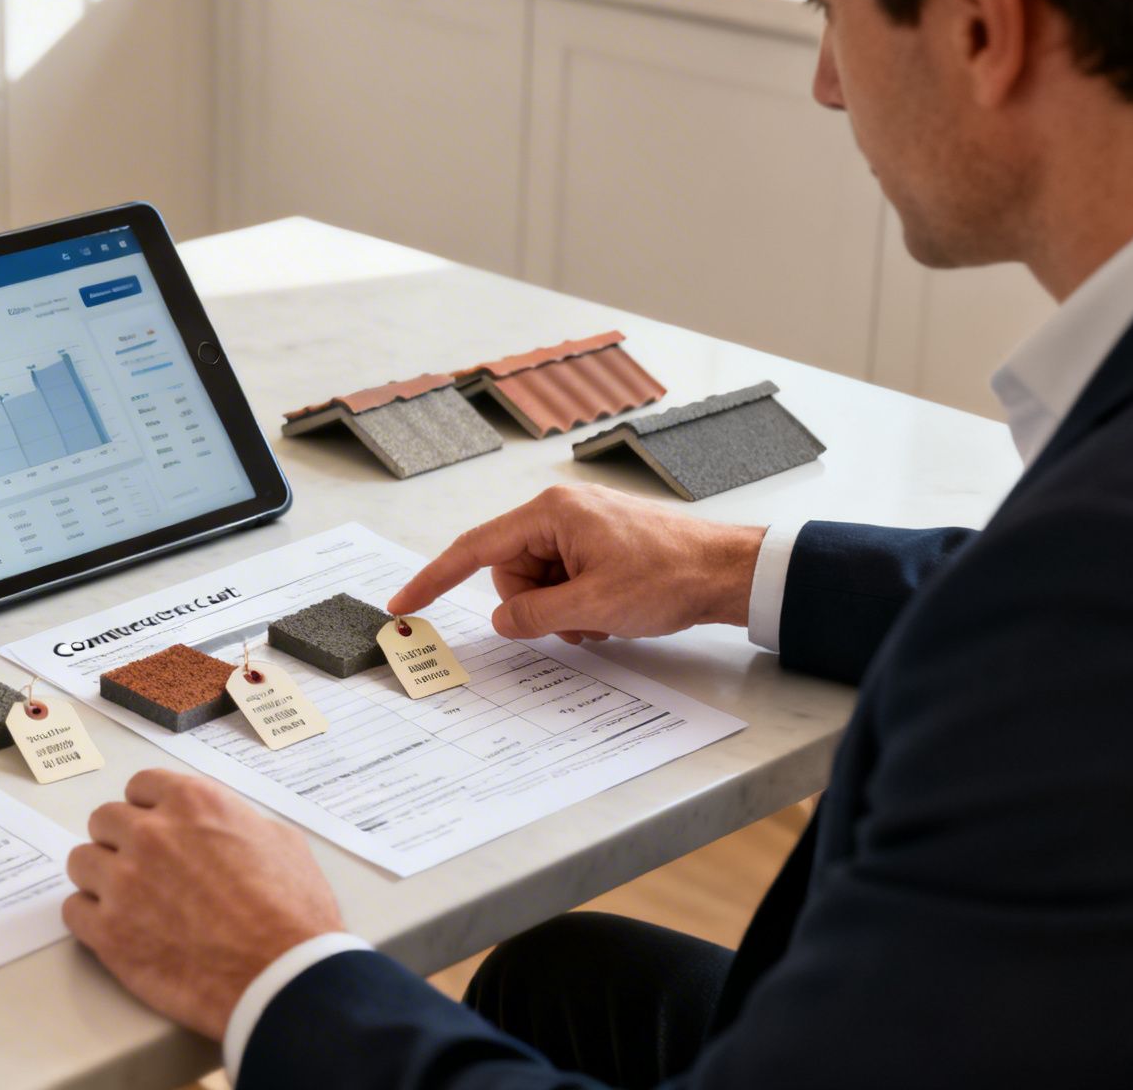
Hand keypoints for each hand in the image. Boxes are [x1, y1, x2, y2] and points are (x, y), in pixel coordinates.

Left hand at [65, 769, 344, 1038]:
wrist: (282, 976)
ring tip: (125, 898)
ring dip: (100, 876)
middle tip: (140, 866)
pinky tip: (115, 927)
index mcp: (192, 803)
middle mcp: (151, 834)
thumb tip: (222, 829)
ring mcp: (124, 883)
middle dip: (121, 840)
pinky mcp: (109, 933)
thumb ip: (235, 822)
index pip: (141, 787)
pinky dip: (91, 917)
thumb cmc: (292, 914)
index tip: (152, 826)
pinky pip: (74, 911)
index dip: (148, 809)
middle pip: (105, 820)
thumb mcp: (280, 841)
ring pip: (82, 862)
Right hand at [388, 484, 765, 642]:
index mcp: (551, 512)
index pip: (475, 547)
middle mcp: (560, 511)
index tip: (405, 603)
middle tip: (576, 621)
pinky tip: (610, 612)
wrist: (727, 571)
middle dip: (533, 606)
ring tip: (601, 618)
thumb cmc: (669, 576)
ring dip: (560, 611)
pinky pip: (563, 580)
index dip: (435, 578)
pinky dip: (577, 604)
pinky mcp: (597, 543)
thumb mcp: (592, 607)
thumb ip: (533, 615)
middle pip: (509, 572)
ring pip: (537, 582)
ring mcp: (580, 526)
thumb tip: (501, 620)